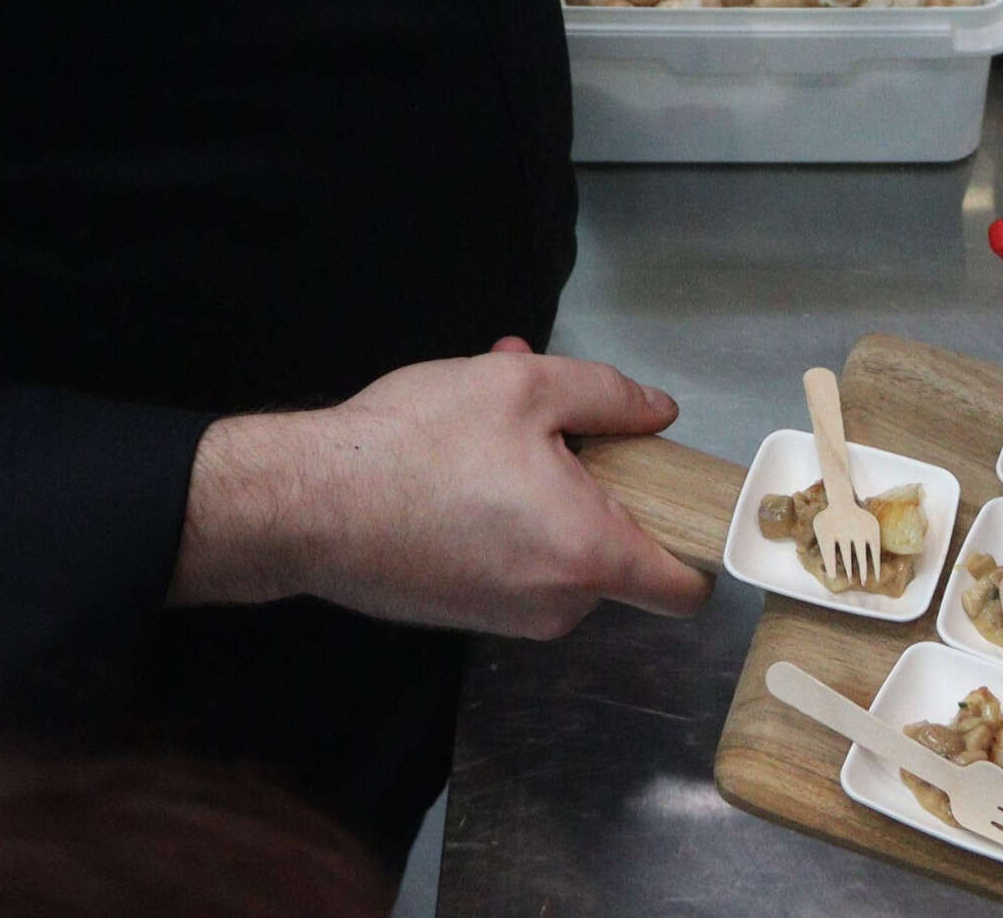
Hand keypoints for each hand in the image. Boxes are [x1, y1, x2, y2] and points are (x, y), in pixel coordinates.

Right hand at [171, 341, 712, 633]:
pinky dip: (506, 515)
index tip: (684, 500)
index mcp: (588, 556)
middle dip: (596, 485)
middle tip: (552, 421)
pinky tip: (459, 458)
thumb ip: (611, 396)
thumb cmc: (419, 442)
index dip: (697, 547)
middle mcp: (555, 606)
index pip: (683, 590)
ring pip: (560, 551)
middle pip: (616, 554)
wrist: (305, 504)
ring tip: (493, 424)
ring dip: (544, 489)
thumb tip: (659, 414)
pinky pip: (514, 562)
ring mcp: (505, 618)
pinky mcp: (463, 615)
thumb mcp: (526, 384)